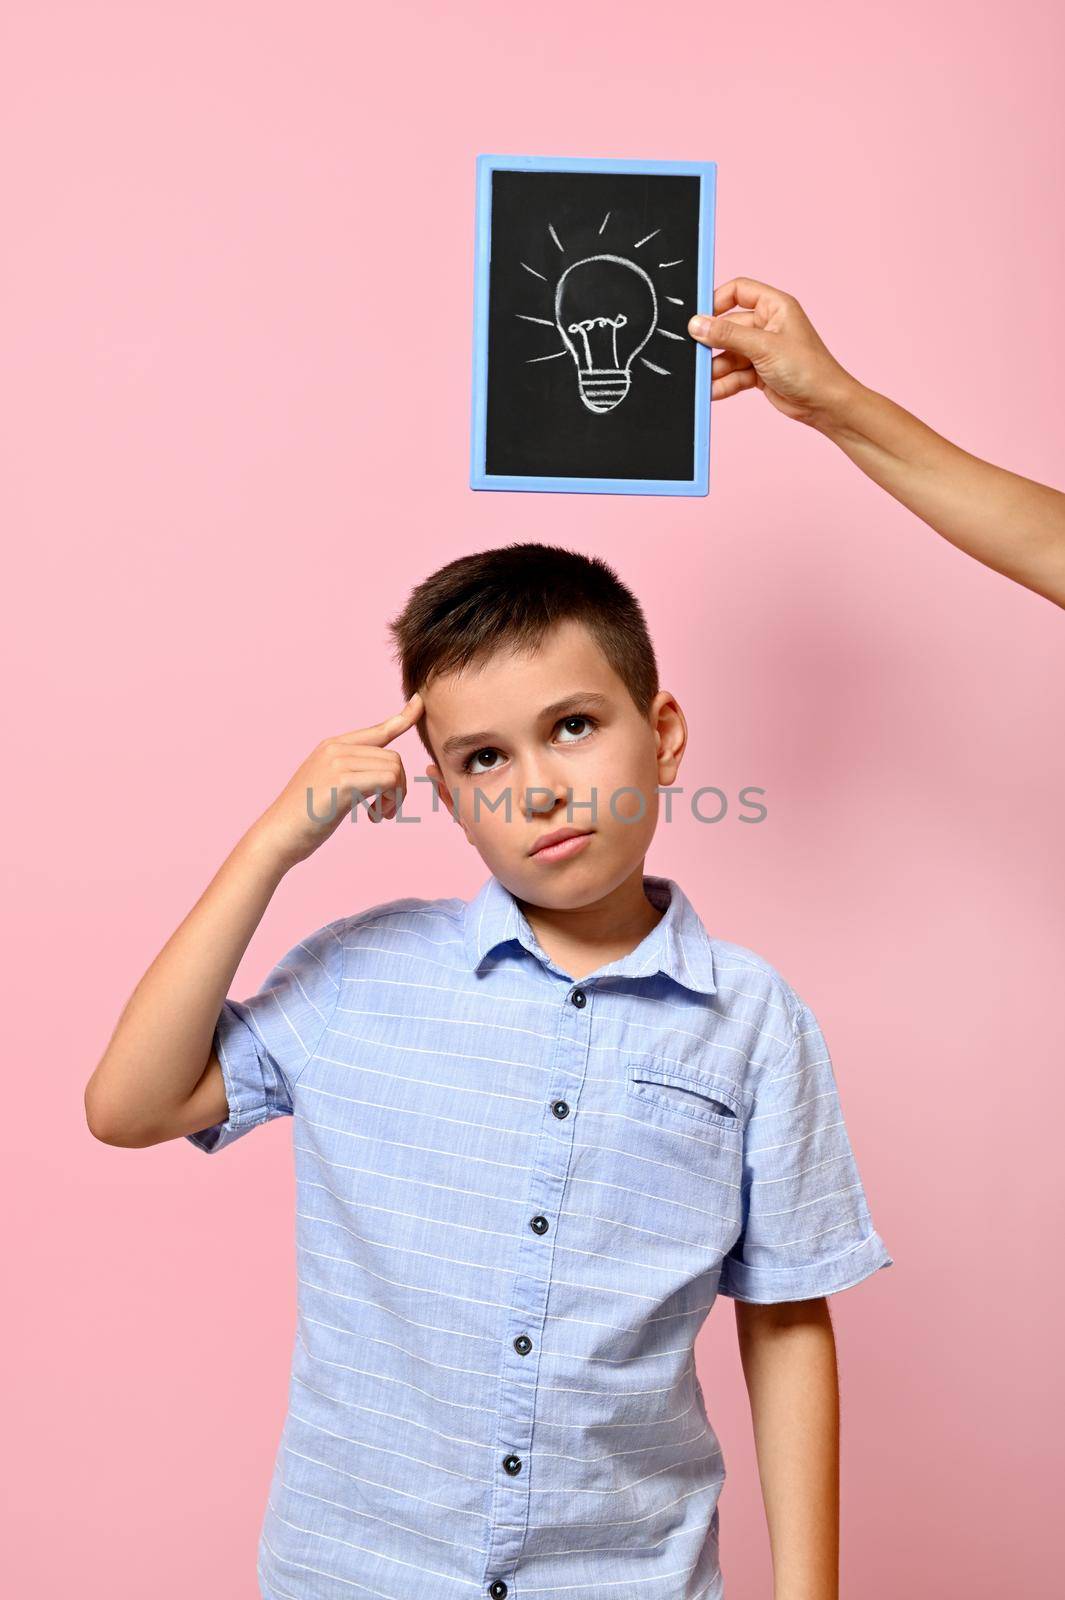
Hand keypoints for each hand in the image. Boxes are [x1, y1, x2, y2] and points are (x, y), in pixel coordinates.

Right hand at [248, 692, 424, 869]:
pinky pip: (388, 781)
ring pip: (394, 770)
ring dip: (395, 798)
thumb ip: (353, 773)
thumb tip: (384, 774)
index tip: (419, 702)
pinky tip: (373, 816)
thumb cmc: (303, 819)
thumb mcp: (329, 786)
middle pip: (394, 758)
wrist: (276, 836)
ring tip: (377, 814)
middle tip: (383, 811)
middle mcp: (336, 748)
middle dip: (398, 788)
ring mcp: (338, 762)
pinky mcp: (342, 781)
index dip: (403, 717)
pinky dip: (390, 802)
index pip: (377, 729)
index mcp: (332, 746)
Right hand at [688, 278, 860, 427]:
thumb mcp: (763, 347)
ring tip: (704, 379)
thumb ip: (727, 335)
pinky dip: (723, 382)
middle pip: (728, 327)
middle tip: (696, 355)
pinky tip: (713, 391)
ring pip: (728, 354)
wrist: (824, 404)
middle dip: (712, 344)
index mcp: (774, 306)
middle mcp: (767, 325)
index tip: (698, 317)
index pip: (737, 291)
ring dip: (716, 368)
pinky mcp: (759, 372)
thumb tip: (697, 324)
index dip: (716, 301)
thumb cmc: (808, 369)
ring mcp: (762, 349)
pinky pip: (734, 373)